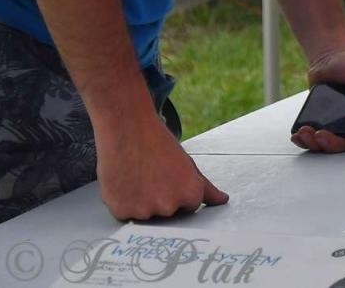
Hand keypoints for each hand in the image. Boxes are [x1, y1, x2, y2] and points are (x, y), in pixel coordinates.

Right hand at [94, 117, 226, 219]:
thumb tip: (223, 200)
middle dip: (161, 198)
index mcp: (190, 195)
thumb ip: (206, 188)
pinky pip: (126, 215)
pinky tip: (125, 182)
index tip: (170, 176)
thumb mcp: (188, 165)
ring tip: (138, 177)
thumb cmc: (158, 145)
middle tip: (152, 175)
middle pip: (167, 213)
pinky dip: (124, 203)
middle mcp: (169, 207)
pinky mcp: (122, 212)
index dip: (179, 190)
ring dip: (141, 202)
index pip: (189, 207)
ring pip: (146, 215)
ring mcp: (145, 212)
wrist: (128, 129)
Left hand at [291, 49, 344, 153]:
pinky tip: (299, 134)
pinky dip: (306, 140)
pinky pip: (316, 139)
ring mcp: (340, 125)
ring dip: (317, 144)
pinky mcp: (324, 124)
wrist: (328, 61)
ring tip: (305, 133)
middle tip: (321, 135)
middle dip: (334, 144)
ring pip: (331, 144)